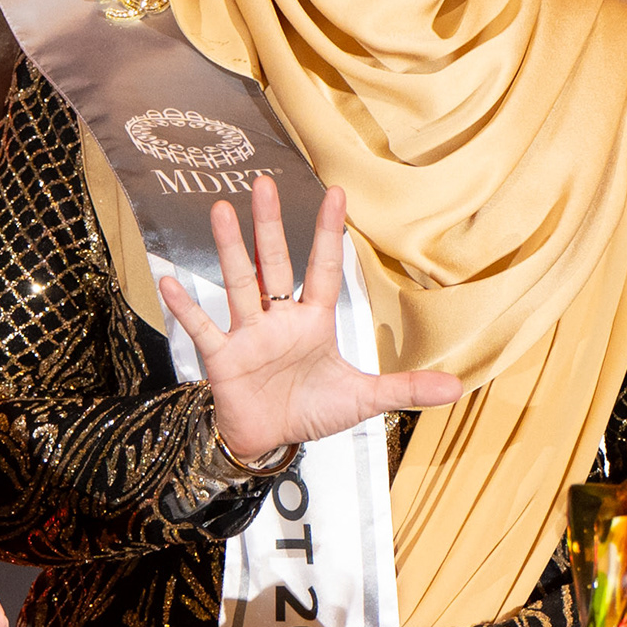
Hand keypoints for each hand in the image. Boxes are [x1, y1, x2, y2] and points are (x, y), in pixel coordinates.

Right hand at [158, 175, 460, 463]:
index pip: (323, 268)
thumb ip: (405, 389)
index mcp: (313, 321)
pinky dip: (185, 306)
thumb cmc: (310, 411)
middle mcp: (278, 319)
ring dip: (229, 248)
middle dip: (270, 226)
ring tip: (221, 210)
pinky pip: (202, 328)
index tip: (336, 192)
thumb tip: (458, 388)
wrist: (269, 442)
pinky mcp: (223, 358)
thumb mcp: (362, 399)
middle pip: (273, 263)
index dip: (329, 234)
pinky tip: (168, 280)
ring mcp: (247, 334)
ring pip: (238, 283)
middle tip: (265, 183)